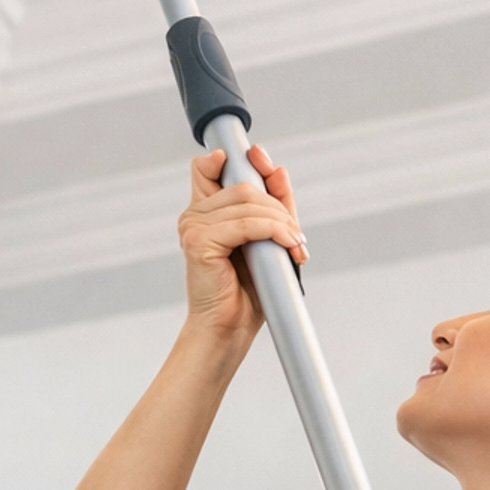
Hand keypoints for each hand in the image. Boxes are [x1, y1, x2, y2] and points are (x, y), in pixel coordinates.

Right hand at [177, 145, 306, 345]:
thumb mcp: (269, 237)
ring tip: (296, 246)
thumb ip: (273, 203)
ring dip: (282, 222)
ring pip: (248, 201)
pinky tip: (289, 246)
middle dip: (278, 207)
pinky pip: (247, 223)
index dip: (240, 160)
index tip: (261, 162)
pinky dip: (275, 232)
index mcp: (204, 211)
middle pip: (243, 185)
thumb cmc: (247, 289)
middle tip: (296, 236)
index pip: (209, 165)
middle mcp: (193, 214)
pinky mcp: (198, 240)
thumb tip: (276, 168)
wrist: (230, 329)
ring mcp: (192, 226)